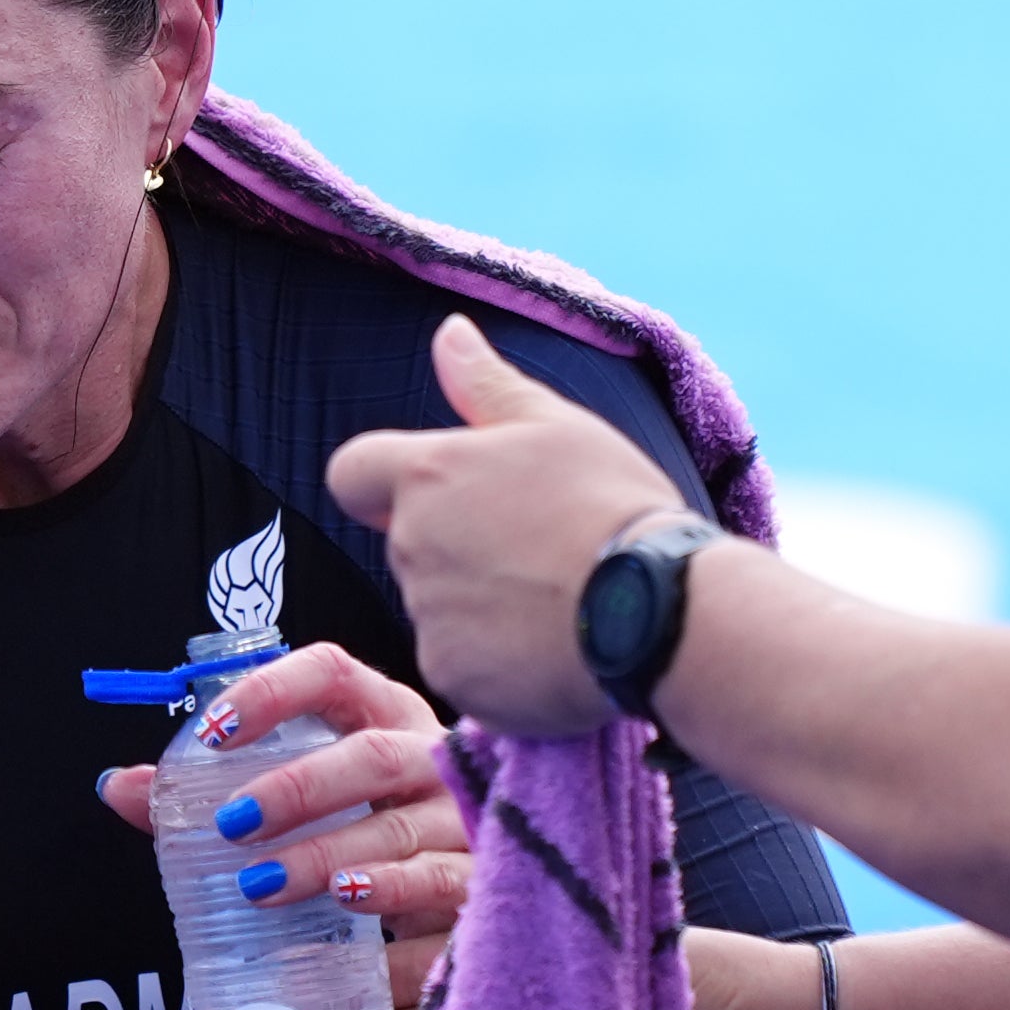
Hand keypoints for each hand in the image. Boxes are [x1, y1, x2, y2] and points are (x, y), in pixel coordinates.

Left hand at [95, 640, 466, 1009]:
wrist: (469, 901)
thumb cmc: (369, 839)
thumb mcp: (300, 810)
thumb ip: (212, 795)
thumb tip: (117, 787)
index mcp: (385, 718)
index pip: (332, 674)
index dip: (271, 692)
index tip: (211, 730)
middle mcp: (436, 760)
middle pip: (374, 757)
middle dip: (300, 788)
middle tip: (233, 825)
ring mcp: (472, 822)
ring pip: (406, 833)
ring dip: (332, 858)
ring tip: (267, 887)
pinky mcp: (490, 888)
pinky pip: (444, 902)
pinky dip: (392, 921)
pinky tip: (354, 940)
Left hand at [323, 317, 688, 732]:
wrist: (656, 612)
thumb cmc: (614, 506)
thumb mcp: (559, 426)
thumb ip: (488, 385)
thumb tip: (448, 334)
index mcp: (429, 475)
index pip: (353, 472)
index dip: (383, 483)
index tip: (441, 493)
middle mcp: (413, 545)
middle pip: (407, 543)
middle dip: (455, 546)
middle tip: (536, 549)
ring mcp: (428, 616)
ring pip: (437, 607)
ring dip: (478, 604)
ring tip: (555, 600)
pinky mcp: (452, 676)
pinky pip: (461, 664)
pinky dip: (496, 660)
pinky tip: (552, 647)